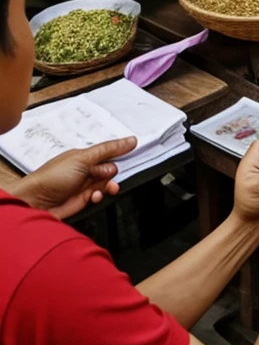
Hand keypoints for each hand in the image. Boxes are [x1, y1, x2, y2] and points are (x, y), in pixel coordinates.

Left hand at [15, 137, 136, 218]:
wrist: (36, 203)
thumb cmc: (53, 176)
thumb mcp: (84, 158)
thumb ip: (108, 150)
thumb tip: (130, 140)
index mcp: (84, 155)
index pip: (108, 151)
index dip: (121, 152)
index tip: (136, 151)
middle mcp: (85, 169)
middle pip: (110, 168)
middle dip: (113, 172)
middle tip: (109, 174)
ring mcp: (83, 185)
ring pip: (106, 183)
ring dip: (108, 186)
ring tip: (106, 189)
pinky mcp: (82, 200)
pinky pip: (99, 196)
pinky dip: (100, 196)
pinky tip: (95, 197)